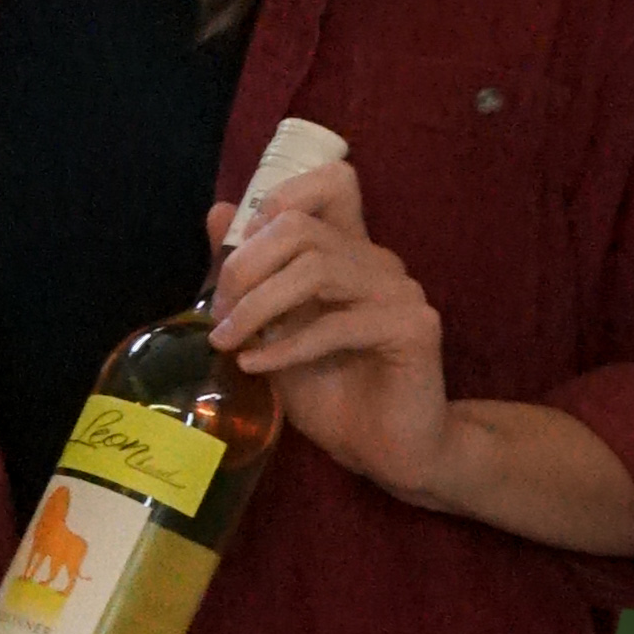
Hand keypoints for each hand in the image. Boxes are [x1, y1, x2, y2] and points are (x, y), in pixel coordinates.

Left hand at [206, 163, 455, 500]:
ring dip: (259, 306)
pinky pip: (338, 325)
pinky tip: (256, 367)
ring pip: (317, 269)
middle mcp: (377, 260)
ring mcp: (400, 291)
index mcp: (348, 250)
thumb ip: (250, 272)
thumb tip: (218, 211)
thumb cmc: (328, 389)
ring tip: (229, 341)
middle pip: (302, 226)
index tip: (237, 254)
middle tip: (219, 316)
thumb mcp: (273, 328)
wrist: (383, 449)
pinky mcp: (414, 328)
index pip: (332, 183)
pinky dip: (287, 346)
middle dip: (245, 267)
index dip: (278, 200)